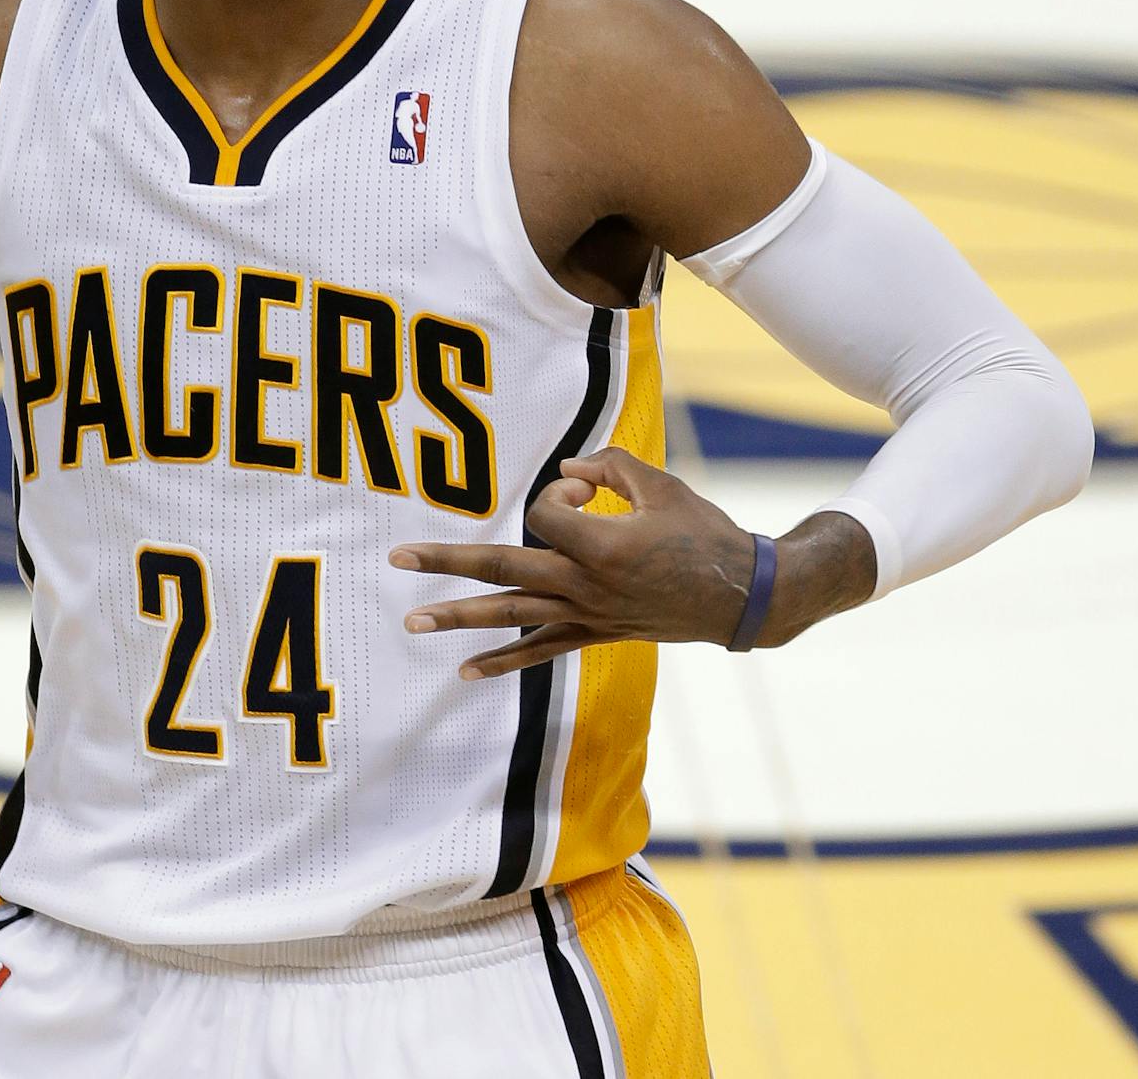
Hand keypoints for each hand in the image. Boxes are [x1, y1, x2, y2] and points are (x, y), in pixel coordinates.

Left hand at [389, 446, 756, 679]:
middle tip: (397, 557)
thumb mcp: (662, 484)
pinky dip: (503, 662)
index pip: (547, 512)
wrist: (740, 596)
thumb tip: (568, 467)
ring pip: (511, 614)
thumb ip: (611, 464)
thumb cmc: (705, 533)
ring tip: (411, 621)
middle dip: (446, 561)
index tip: (590, 486)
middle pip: (502, 566)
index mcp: (604, 544)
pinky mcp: (595, 633)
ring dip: (458, 616)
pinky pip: (540, 650)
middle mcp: (587, 584)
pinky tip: (465, 672)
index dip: (559, 490)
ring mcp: (588, 614)